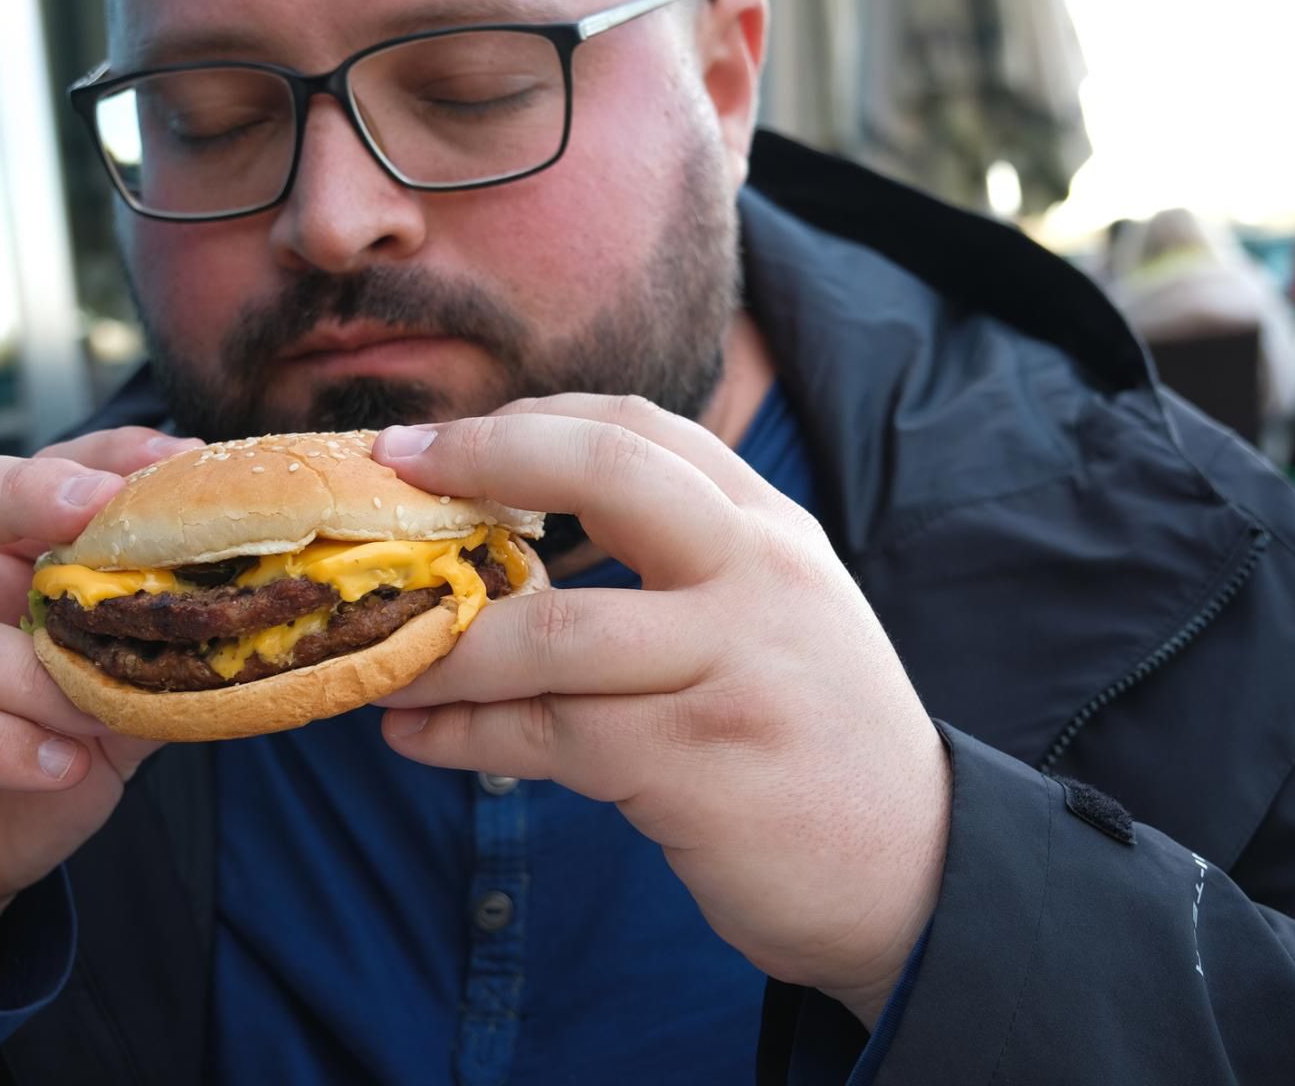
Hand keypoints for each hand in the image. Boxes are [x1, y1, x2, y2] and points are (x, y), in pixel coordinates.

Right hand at [0, 427, 202, 994]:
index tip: (177, 457)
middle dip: (20, 494)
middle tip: (96, 507)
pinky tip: (57, 767)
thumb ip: (151, 661)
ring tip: (97, 714)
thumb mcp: (98, 711)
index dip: (100, 456)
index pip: (29, 477)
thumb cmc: (8, 774)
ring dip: (28, 674)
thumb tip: (255, 628)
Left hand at [372, 395, 949, 1025]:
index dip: (527, 421)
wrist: (915, 873)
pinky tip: (416, 735)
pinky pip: (546, 734)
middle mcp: (758, 577)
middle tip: (391, 475)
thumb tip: (511, 546)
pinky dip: (462, 734)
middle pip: (611, 475)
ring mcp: (730, 667)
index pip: (643, 431)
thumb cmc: (815, 737)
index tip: (438, 440)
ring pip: (552, 630)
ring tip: (380, 659)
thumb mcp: (776, 617)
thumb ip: (679, 566)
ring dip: (444, 646)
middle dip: (486, 459)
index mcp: (771, 531)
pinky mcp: (696, 763)